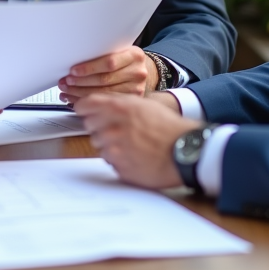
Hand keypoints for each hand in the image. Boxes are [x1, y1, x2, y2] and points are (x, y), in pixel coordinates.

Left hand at [57, 47, 157, 101]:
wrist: (142, 71)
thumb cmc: (125, 60)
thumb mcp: (119, 50)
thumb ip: (103, 53)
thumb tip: (74, 59)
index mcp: (134, 55)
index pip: (109, 63)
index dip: (89, 68)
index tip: (73, 71)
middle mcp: (137, 72)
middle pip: (104, 80)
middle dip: (81, 82)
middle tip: (66, 82)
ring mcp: (136, 89)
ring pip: (104, 94)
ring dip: (80, 93)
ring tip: (67, 91)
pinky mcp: (131, 102)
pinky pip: (106, 103)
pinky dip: (88, 102)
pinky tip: (76, 100)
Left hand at [73, 93, 198, 189]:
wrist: (185, 151)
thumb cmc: (169, 128)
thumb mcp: (145, 104)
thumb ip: (120, 102)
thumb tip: (102, 102)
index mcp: (119, 109)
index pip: (86, 105)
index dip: (84, 107)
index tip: (84, 110)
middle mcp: (113, 128)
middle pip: (89, 126)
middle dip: (100, 126)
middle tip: (118, 128)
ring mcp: (114, 150)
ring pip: (99, 145)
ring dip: (110, 144)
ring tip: (131, 143)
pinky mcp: (119, 168)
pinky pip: (110, 161)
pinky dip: (119, 159)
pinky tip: (135, 155)